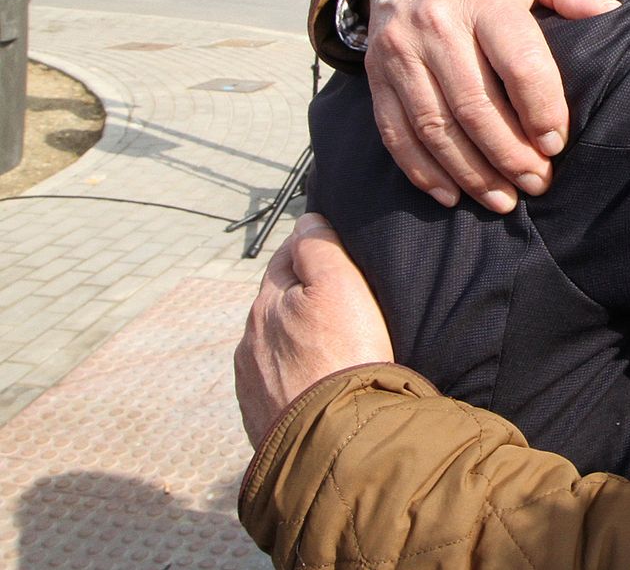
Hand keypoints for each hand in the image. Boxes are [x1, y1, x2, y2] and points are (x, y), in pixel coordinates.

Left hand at [234, 213, 394, 447]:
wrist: (333, 440)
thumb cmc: (343, 356)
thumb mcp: (340, 286)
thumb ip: (319, 247)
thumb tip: (305, 220)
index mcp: (265, 303)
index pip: (286, 256)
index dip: (316, 251)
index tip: (344, 259)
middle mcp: (249, 340)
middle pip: (279, 303)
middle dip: (306, 300)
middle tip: (348, 307)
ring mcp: (252, 382)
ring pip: (277, 346)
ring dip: (299, 342)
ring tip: (337, 352)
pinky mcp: (261, 417)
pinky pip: (281, 385)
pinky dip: (298, 379)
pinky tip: (322, 387)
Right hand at [365, 0, 619, 211]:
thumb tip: (613, 13)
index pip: (518, 62)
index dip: (541, 109)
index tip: (557, 144)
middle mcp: (437, 24)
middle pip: (474, 105)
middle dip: (509, 155)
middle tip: (538, 183)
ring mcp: (400, 52)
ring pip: (435, 126)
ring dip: (471, 172)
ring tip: (503, 200)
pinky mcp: (376, 74)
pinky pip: (395, 132)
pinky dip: (422, 171)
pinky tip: (452, 195)